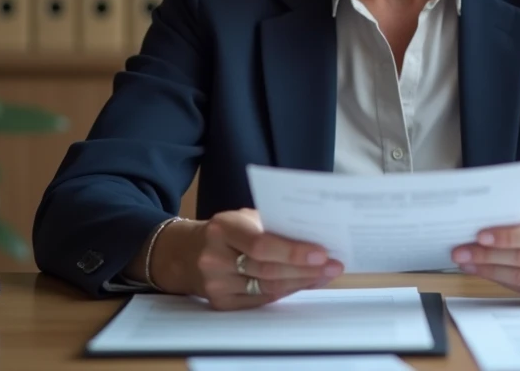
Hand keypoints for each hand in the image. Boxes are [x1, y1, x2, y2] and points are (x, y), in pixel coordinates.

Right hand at [171, 209, 343, 309]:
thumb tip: (315, 237)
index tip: (321, 252)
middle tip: (333, 265)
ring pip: (268, 287)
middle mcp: (215, 257)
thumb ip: (273, 225)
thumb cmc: (226, 231)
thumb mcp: (243, 218)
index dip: (293, 250)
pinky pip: (261, 300)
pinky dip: (286, 291)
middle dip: (306, 269)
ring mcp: (216, 283)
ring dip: (301, 282)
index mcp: (223, 227)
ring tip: (325, 274)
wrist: (186, 253)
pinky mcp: (220, 302)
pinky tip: (304, 283)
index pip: (261, 244)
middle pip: (268, 269)